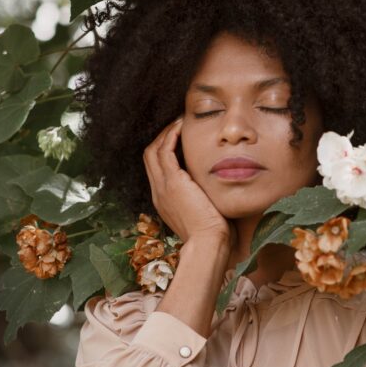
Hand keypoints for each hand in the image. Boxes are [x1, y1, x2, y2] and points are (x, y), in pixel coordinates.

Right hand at [142, 116, 235, 249]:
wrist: (208, 244)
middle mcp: (158, 192)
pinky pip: (164, 151)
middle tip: (176, 125)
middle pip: (149, 156)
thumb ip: (202, 198)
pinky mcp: (173, 182)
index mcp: (164, 200)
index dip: (164, 150)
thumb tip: (216, 188)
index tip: (178, 139)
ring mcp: (162, 187)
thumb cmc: (212, 233)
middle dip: (161, 137)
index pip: (157, 168)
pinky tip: (180, 128)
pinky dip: (169, 137)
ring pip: (153, 151)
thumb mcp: (202, 212)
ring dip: (165, 133)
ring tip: (178, 122)